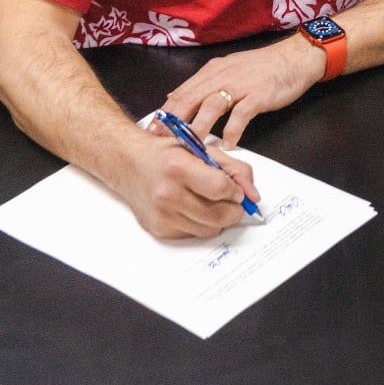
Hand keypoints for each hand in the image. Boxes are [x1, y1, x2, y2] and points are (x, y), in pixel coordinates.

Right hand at [116, 129, 260, 239]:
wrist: (130, 165)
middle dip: (233, 210)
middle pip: (218, 216)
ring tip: (209, 202)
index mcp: (178, 167)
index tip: (236, 191)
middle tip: (232, 202)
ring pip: (209, 230)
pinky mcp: (159, 230)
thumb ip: (234, 169)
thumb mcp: (202, 149)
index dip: (235, 192)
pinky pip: (193, 235)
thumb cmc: (167, 155)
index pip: (220, 189)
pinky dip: (200, 224)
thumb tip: (253, 195)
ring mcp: (162, 215)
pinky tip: (192, 208)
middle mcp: (168, 194)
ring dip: (218, 219)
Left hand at [161, 35, 326, 147]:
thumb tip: (174, 98)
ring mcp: (241, 84)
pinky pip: (242, 114)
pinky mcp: (259, 94)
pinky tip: (228, 145)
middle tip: (163, 143)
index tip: (152, 131)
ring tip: (191, 147)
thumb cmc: (262, 67)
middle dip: (174, 122)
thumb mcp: (227, 69)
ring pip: (212, 106)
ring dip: (199, 127)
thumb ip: (203, 84)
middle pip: (191, 99)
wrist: (294, 58)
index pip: (181, 92)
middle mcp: (223, 75)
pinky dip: (233, 130)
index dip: (165, 113)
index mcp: (212, 71)